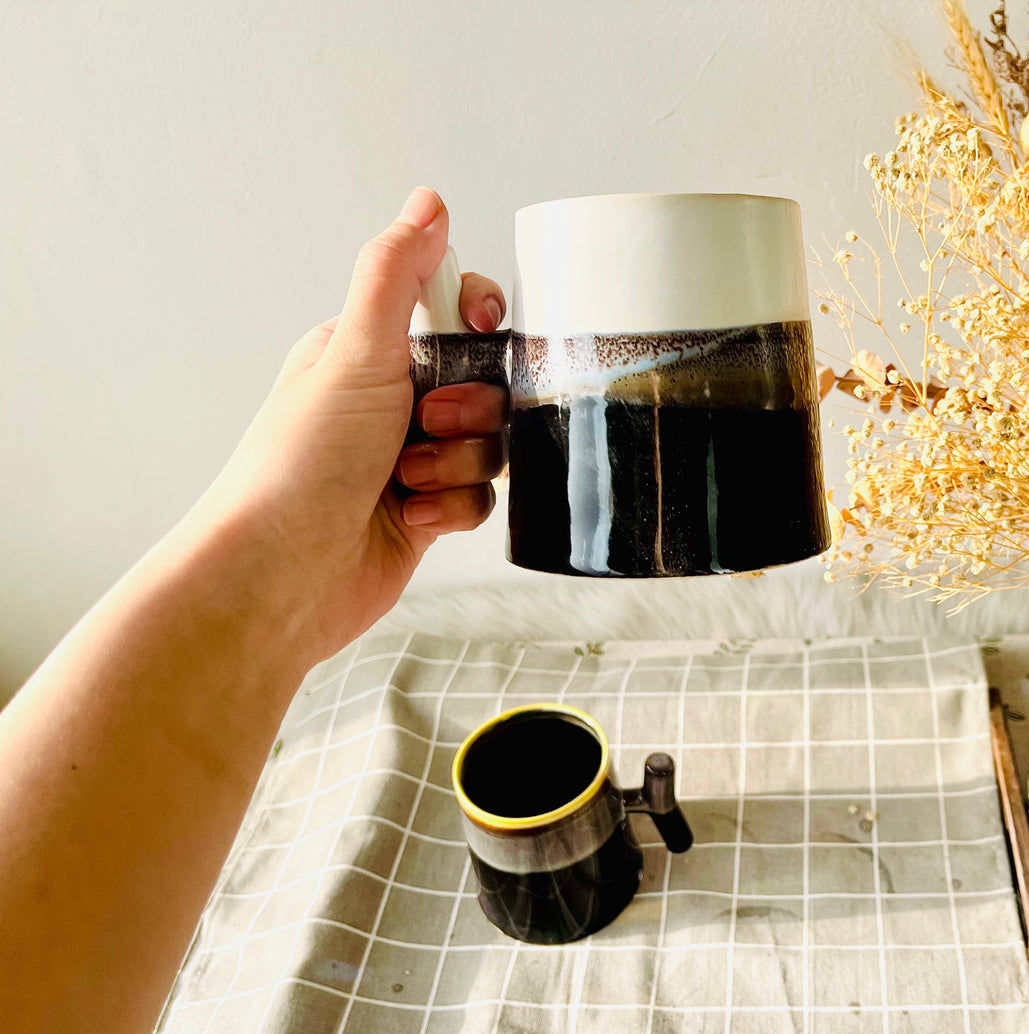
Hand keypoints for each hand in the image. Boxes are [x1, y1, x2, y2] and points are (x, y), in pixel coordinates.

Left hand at [190, 187, 505, 658]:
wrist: (280, 576)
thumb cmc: (299, 464)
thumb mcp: (354, 353)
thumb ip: (395, 275)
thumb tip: (427, 202)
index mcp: (366, 352)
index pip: (450, 309)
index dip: (479, 317)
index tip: (483, 326)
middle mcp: (390, 402)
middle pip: (484, 381)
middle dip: (468, 406)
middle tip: (424, 422)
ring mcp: (409, 460)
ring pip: (489, 443)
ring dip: (457, 463)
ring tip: (407, 480)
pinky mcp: (426, 514)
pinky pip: (481, 499)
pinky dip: (453, 509)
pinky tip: (413, 519)